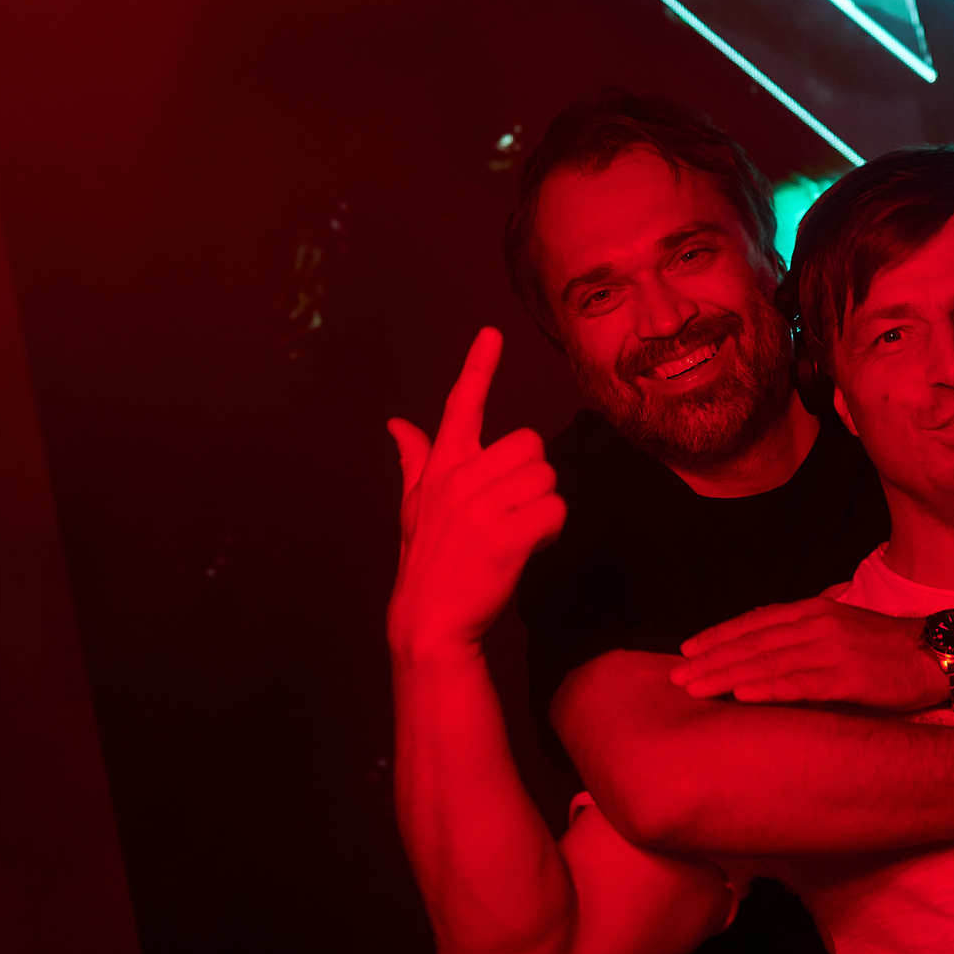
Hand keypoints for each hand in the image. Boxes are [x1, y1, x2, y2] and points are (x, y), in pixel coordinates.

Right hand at [386, 328, 566, 657]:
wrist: (430, 619)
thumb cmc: (428, 562)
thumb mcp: (413, 507)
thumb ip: (414, 460)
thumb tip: (397, 425)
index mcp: (441, 468)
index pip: (461, 406)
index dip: (478, 367)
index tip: (491, 334)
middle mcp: (460, 479)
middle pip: (530, 445)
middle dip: (533, 479)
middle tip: (512, 512)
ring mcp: (482, 507)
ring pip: (547, 479)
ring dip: (543, 508)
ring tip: (517, 534)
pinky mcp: (505, 537)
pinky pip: (555, 511)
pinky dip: (553, 531)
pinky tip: (531, 547)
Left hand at [669, 597, 949, 710]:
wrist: (936, 654)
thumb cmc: (886, 649)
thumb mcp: (840, 630)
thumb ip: (804, 636)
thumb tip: (765, 652)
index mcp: (813, 611)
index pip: (754, 622)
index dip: (717, 636)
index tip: (686, 650)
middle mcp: (816, 625)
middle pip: (751, 643)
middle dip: (710, 660)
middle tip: (675, 678)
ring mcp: (831, 649)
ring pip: (766, 663)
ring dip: (726, 676)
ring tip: (695, 689)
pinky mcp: (847, 677)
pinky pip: (799, 684)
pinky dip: (767, 689)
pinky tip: (741, 697)